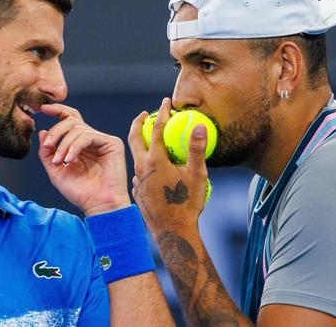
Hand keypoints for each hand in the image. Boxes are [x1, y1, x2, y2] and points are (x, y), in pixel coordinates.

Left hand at [38, 104, 130, 215]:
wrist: (98, 205)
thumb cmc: (80, 192)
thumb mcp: (56, 172)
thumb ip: (47, 153)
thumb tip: (42, 132)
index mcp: (79, 144)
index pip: (69, 120)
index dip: (57, 111)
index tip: (42, 108)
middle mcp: (91, 140)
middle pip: (71, 121)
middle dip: (56, 132)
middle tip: (48, 146)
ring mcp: (102, 140)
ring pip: (78, 128)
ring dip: (64, 144)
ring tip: (60, 161)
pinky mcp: (112, 143)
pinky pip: (88, 135)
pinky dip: (75, 146)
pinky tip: (69, 159)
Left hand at [127, 98, 209, 233]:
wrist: (173, 232)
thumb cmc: (187, 203)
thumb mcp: (197, 175)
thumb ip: (197, 149)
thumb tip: (199, 126)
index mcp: (155, 160)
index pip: (158, 129)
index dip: (163, 113)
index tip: (166, 102)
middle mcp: (143, 168)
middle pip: (135, 138)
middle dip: (139, 123)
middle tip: (144, 113)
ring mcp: (139, 181)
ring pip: (136, 157)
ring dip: (141, 145)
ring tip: (150, 140)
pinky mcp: (138, 192)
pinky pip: (140, 173)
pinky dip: (145, 164)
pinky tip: (153, 168)